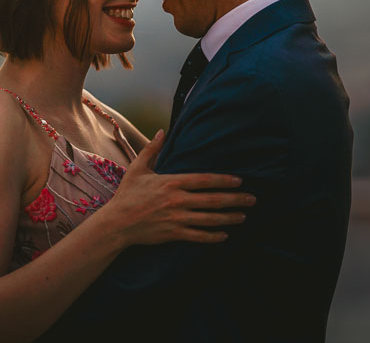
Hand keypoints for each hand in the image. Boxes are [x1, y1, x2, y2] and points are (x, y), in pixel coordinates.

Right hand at [100, 129, 254, 246]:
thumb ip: (152, 149)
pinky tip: (224, 235)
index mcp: (172, 182)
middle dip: (234, 199)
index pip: (204, 180)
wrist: (117, 222)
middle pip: (212, 200)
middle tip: (252, 199)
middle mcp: (177, 200)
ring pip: (209, 219)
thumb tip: (162, 131)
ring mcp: (177, 218)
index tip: (239, 181)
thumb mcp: (138, 168)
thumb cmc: (128, 194)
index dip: (223, 180)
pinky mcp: (173, 233)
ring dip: (229, 218)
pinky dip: (213, 236)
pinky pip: (198, 236)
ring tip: (243, 216)